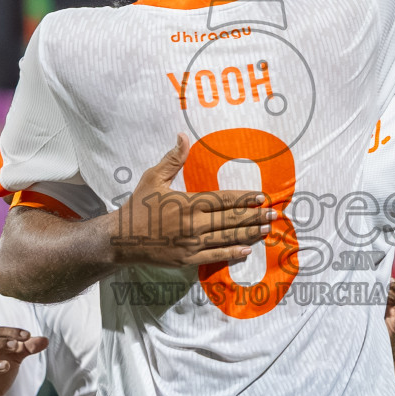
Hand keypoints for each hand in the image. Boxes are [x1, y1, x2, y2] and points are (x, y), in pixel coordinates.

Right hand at [112, 135, 273, 267]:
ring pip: (226, 237)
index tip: (261, 196)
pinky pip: (214, 256)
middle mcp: (193, 223)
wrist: (121, 238)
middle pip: (230, 219)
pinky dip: (232, 253)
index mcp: (187, 202)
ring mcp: (191, 243)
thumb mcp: (153, 178)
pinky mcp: (187, 259)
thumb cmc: (138, 206)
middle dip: (253, 216)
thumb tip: (183, 136)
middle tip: (272, 214)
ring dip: (249, 233)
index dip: (244, 198)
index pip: (223, 199)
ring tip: (266, 229)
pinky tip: (247, 250)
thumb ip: (173, 159)